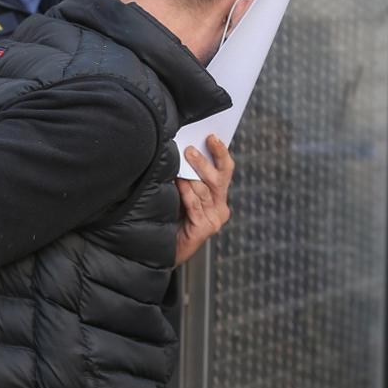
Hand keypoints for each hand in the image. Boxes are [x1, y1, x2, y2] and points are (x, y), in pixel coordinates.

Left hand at [175, 135, 234, 265]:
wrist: (162, 250)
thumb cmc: (170, 218)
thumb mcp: (182, 194)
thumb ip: (188, 177)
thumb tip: (184, 149)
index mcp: (218, 197)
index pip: (226, 170)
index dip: (221, 152)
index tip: (213, 136)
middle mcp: (220, 208)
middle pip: (219, 178)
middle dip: (205, 162)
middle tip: (190, 149)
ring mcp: (214, 219)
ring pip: (205, 189)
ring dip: (192, 174)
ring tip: (180, 160)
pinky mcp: (204, 228)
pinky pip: (195, 204)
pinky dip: (186, 191)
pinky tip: (178, 182)